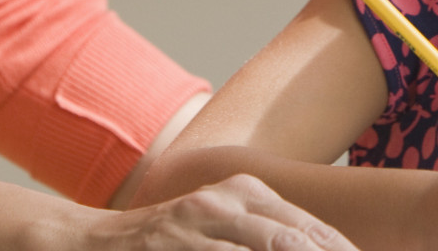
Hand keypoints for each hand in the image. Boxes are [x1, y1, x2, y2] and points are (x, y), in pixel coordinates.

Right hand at [66, 174, 359, 250]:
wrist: (96, 244)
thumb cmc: (169, 242)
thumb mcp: (220, 223)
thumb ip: (263, 234)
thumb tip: (320, 245)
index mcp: (246, 192)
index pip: (313, 229)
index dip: (341, 250)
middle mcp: (228, 202)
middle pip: (298, 241)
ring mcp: (202, 225)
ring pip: (274, 246)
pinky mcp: (180, 246)